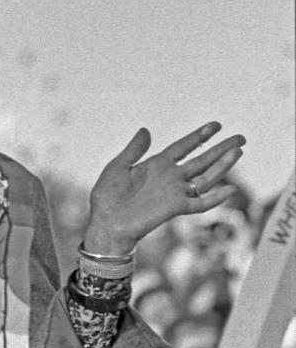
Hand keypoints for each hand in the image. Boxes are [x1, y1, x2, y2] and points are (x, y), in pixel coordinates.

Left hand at [83, 122, 244, 254]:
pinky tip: (230, 190)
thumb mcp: (118, 166)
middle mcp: (170, 177)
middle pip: (201, 160)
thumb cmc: (107, 196)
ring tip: (238, 152)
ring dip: (222, 166)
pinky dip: (216, 198)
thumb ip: (134, 150)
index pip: (183, 147)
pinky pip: (200, 203)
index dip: (199, 136)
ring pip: (206, 177)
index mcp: (156, 165)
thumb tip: (146, 130)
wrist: (106, 222)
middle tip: (240, 137)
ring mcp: (175, 192)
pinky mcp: (175, 208)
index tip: (215, 125)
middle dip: (220, 149)